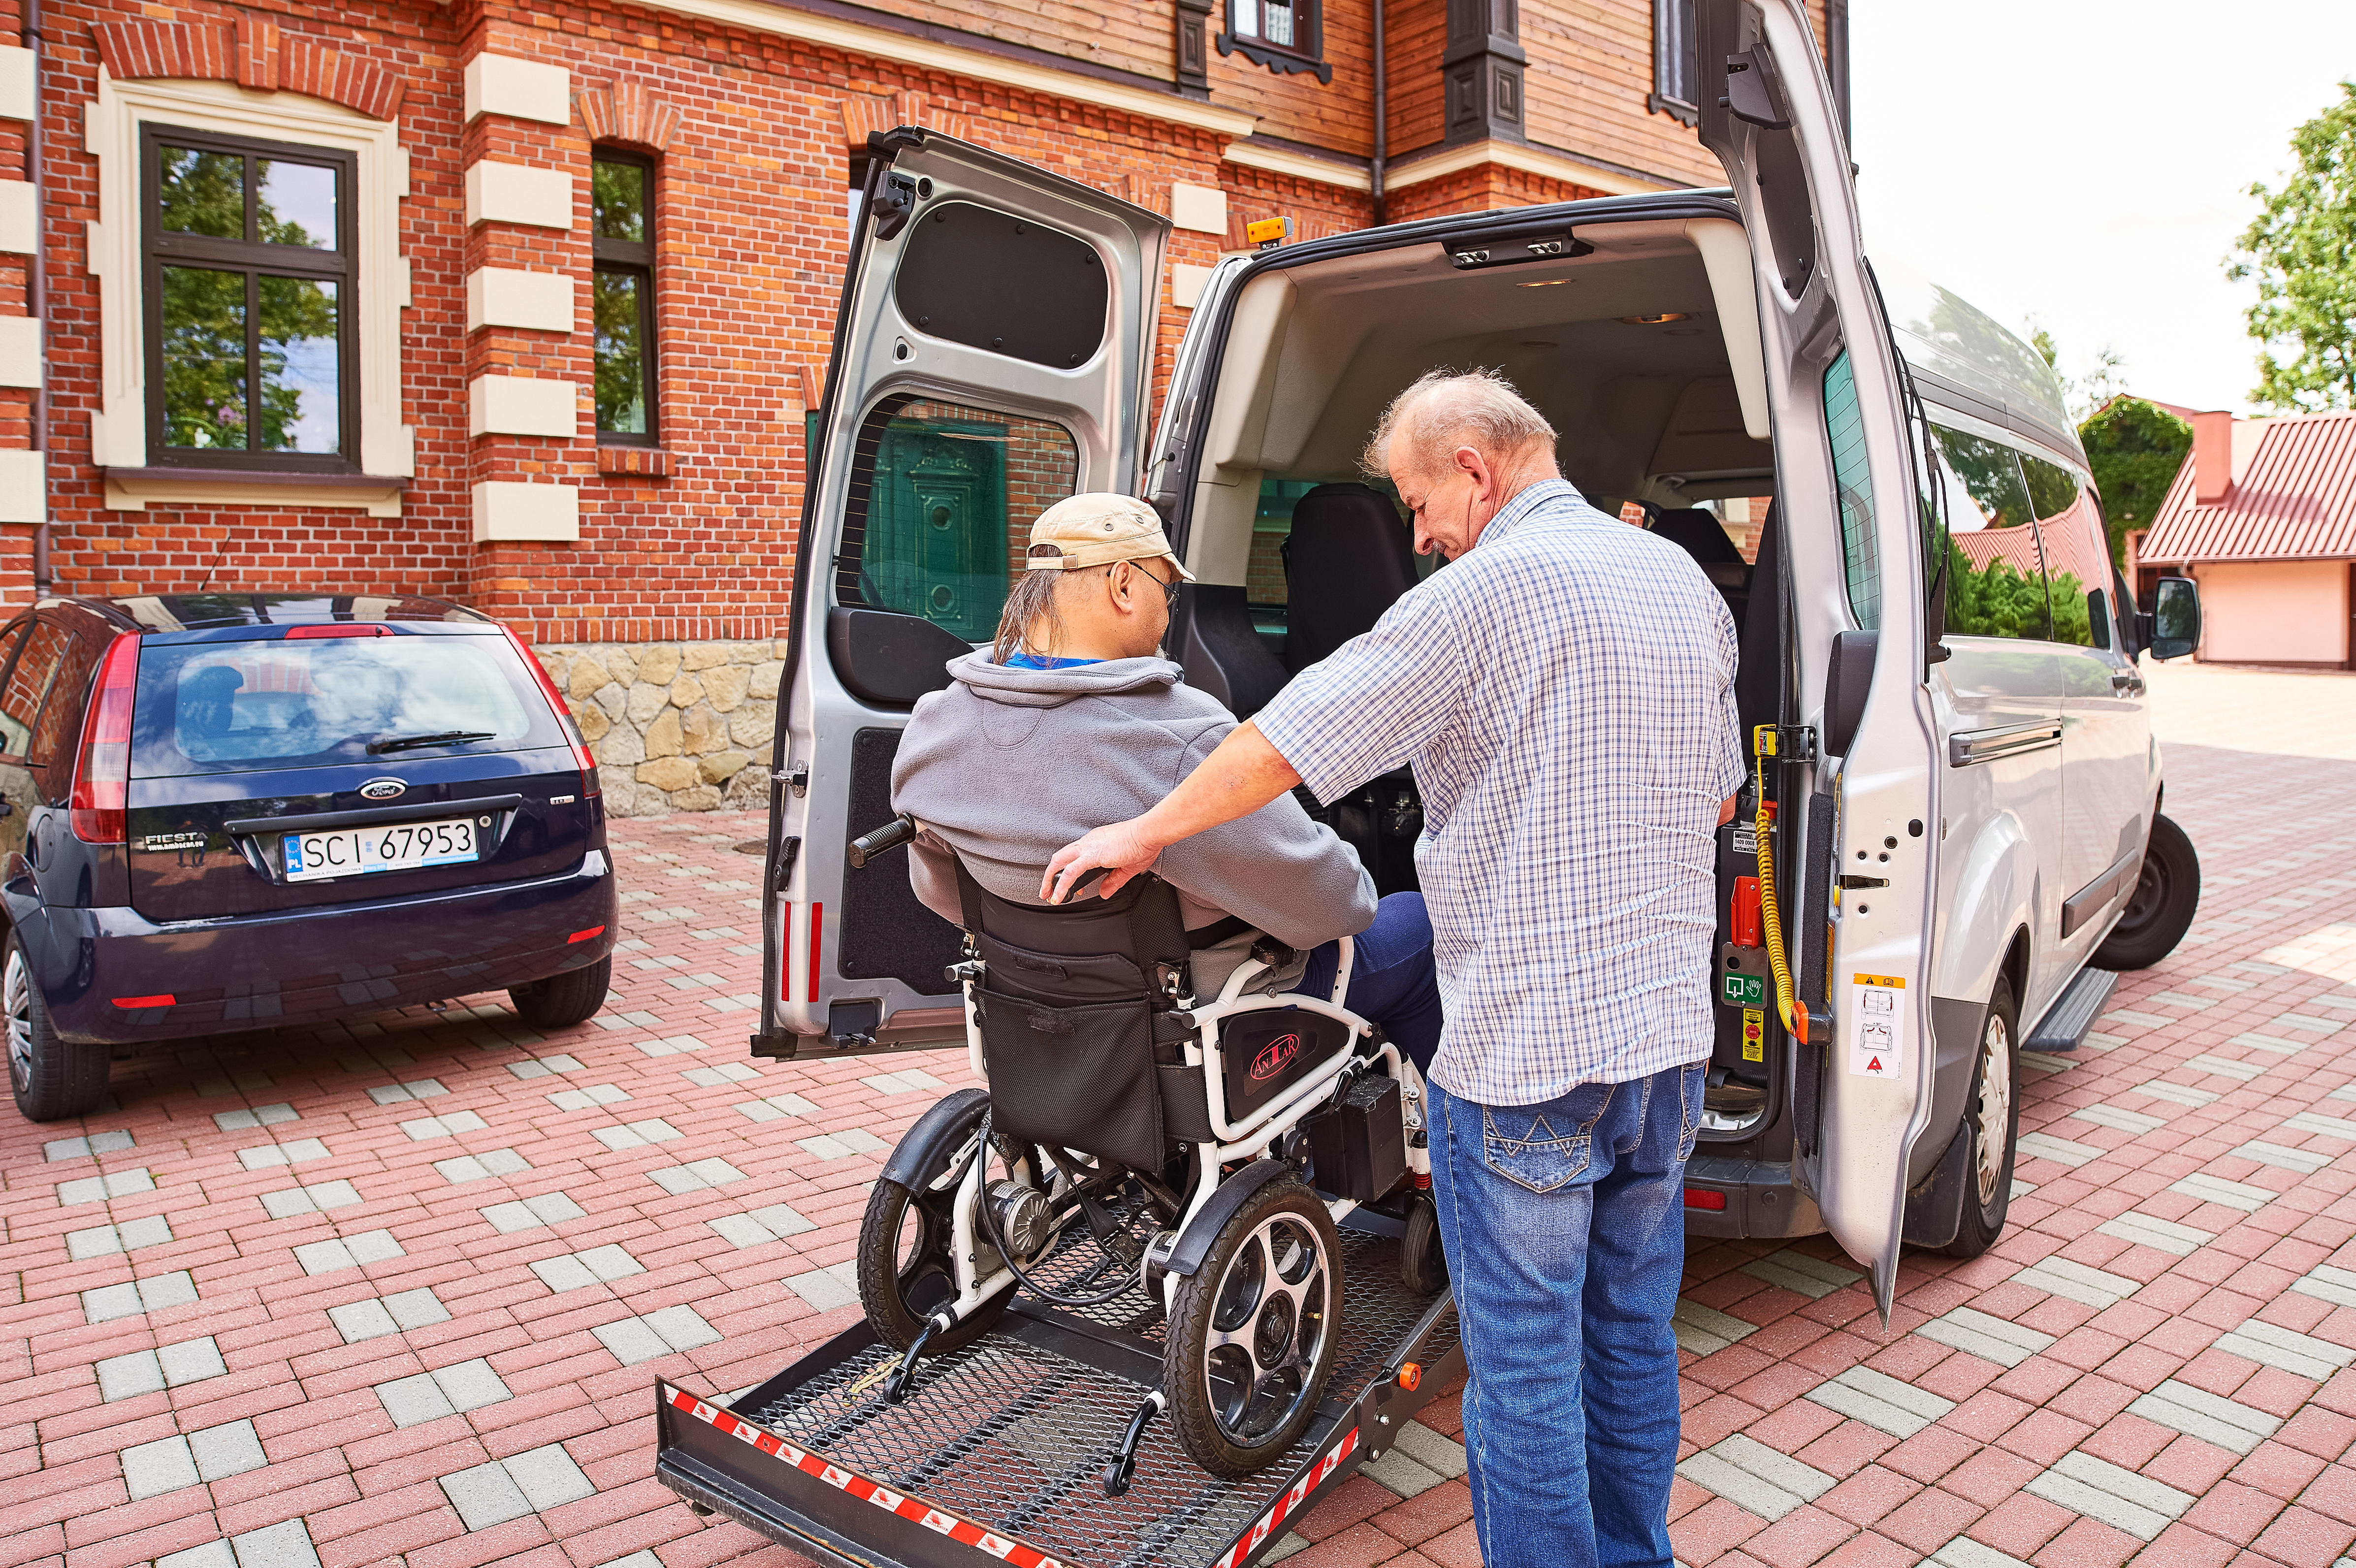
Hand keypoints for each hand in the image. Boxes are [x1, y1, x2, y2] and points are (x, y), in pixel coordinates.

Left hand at [1041, 818, 1164, 903]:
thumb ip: (1113, 881)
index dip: (1069, 872)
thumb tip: (1105, 892)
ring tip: (1047, 895)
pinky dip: (1062, 885)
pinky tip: (1060, 895)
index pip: (1075, 856)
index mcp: (1096, 842)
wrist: (1148, 833)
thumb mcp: (1127, 867)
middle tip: (1047, 890)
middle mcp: (1089, 842)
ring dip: (1050, 880)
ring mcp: (1088, 847)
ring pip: (1059, 862)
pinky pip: (1070, 872)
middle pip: (1061, 857)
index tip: (1072, 886)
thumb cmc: (1143, 844)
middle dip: (1050, 875)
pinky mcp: (1091, 855)